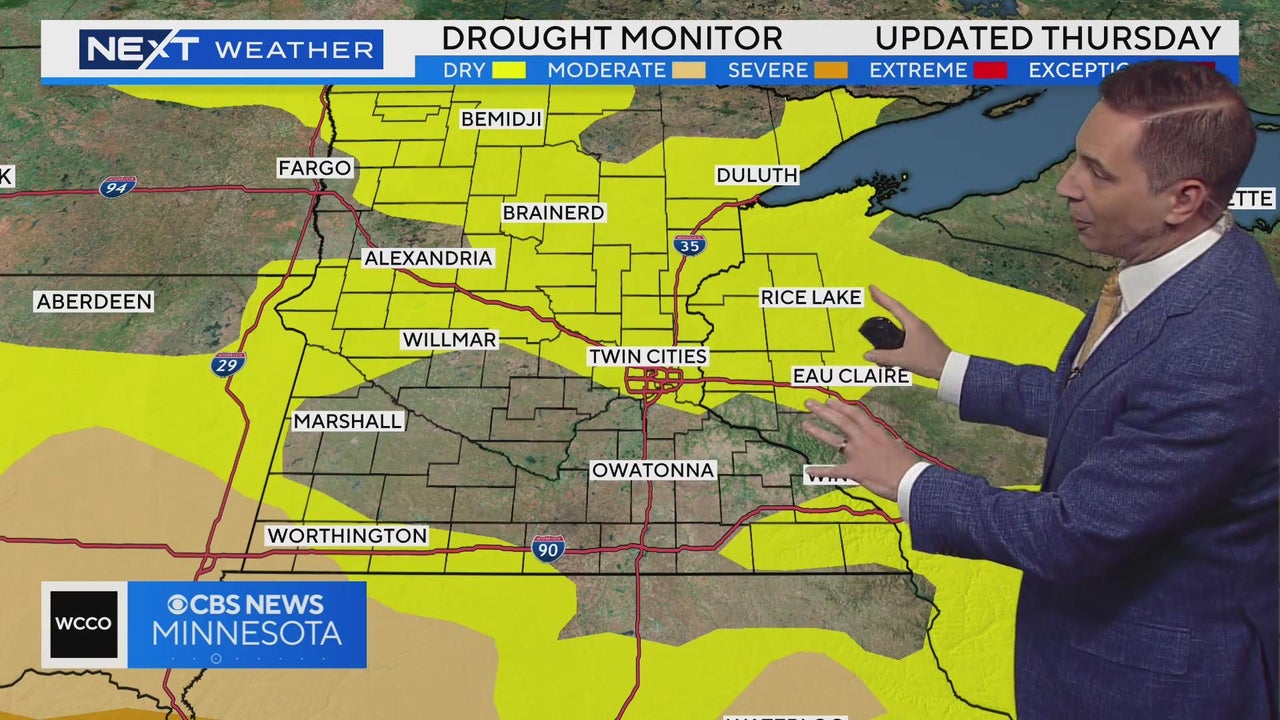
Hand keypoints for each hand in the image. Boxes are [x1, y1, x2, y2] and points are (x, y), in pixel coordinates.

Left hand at [801, 397, 920, 501]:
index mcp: (874, 432)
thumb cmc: (908, 465)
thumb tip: (893, 442)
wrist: (909, 481)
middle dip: (823, 411)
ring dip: (818, 432)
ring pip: (834, 440)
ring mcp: (857, 454)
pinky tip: (809, 470)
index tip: (829, 400)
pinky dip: (821, 472)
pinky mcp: (854, 471)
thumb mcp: (898, 448)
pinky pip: (834, 471)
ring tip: (805, 425)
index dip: (840, 406)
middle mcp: (863, 439)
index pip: (854, 414)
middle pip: (840, 421)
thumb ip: (891, 444)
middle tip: (810, 403)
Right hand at [863, 284, 950, 380]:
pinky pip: (904, 333)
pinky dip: (894, 336)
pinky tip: (890, 345)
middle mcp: (916, 324)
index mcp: (912, 324)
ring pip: (900, 323)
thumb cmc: (928, 361)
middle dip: (884, 304)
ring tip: (879, 323)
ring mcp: (920, 331)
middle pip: (896, 311)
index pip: (894, 306)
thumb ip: (884, 357)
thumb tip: (867, 354)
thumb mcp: (903, 359)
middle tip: (873, 296)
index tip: (872, 288)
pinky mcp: (921, 339)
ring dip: (889, 323)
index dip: (881, 297)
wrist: (948, 368)